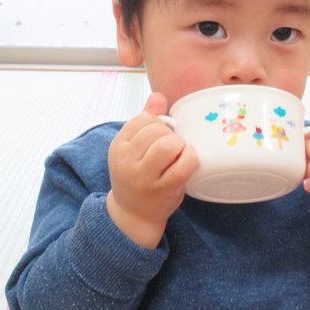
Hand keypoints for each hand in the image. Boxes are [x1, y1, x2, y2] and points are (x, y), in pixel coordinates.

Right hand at [106, 93, 198, 248]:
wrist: (133, 213)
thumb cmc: (137, 175)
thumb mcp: (132, 147)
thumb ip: (144, 120)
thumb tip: (157, 96)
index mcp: (118, 146)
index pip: (142, 119)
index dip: (157, 123)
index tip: (160, 135)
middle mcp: (127, 161)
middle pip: (156, 130)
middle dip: (170, 134)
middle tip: (172, 147)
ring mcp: (145, 177)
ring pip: (168, 145)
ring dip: (180, 145)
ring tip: (179, 153)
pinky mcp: (163, 190)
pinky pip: (184, 165)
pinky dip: (191, 158)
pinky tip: (189, 160)